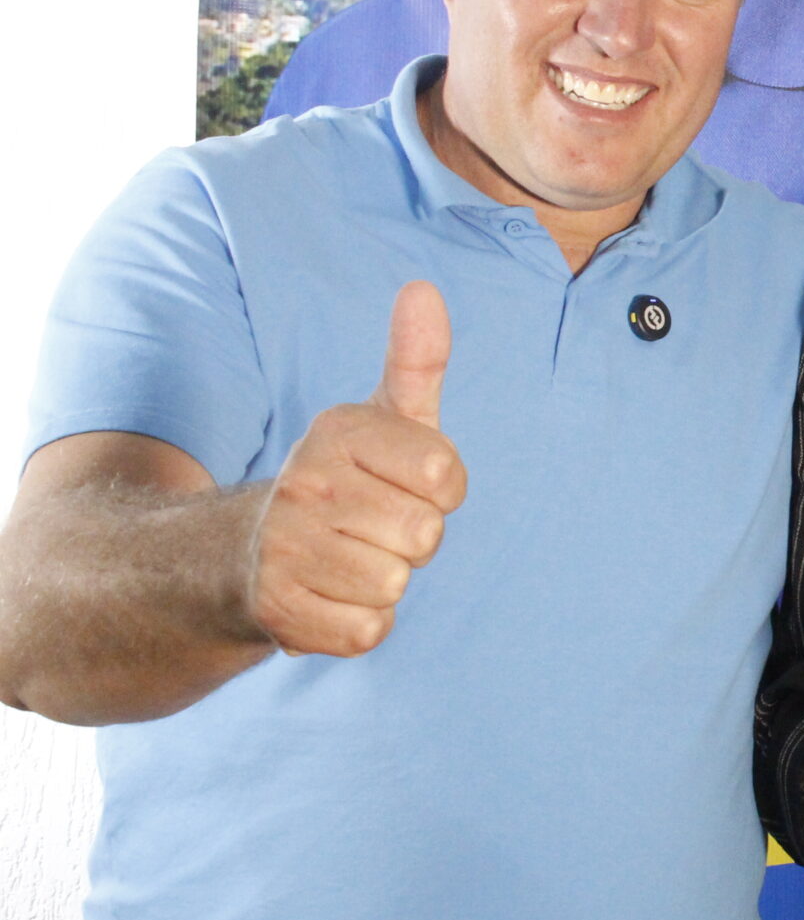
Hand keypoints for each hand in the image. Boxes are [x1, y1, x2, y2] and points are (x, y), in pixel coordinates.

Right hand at [248, 282, 467, 656]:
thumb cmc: (344, 481)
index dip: (440, 492)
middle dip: (413, 539)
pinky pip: (370, 630)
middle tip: (371, 527)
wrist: (242, 554)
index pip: (446, 478)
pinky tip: (329, 595)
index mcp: (338, 432)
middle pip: (426, 535)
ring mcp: (285, 549)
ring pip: (397, 583)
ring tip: (347, 559)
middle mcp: (305, 484)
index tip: (405, 485)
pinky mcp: (278, 611)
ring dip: (386, 582)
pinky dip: (360, 622)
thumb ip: (416, 360)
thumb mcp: (383, 418)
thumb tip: (425, 289)